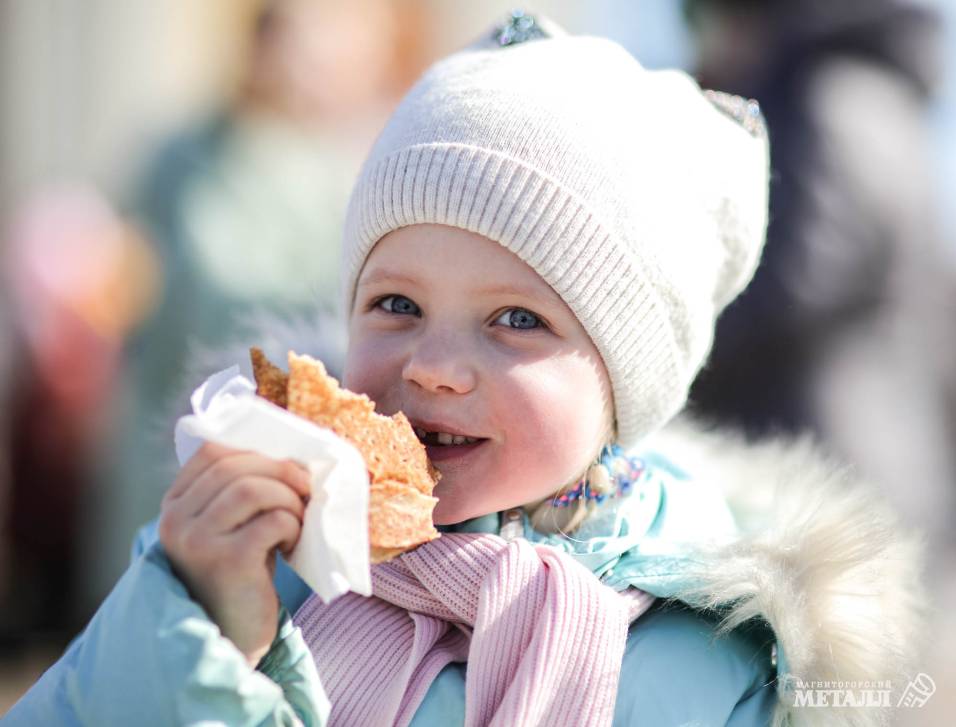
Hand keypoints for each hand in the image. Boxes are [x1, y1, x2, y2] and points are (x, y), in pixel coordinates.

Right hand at [158, 442, 310, 664]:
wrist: (233, 635)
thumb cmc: (240, 573)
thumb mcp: (230, 525)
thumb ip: (239, 488)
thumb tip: (289, 452)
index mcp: (174, 504)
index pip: (212, 451)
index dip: (257, 451)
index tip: (286, 468)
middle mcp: (176, 520)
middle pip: (235, 467)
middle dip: (281, 472)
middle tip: (305, 490)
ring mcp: (197, 541)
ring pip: (253, 489)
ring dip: (288, 499)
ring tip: (296, 521)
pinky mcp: (227, 562)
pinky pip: (272, 520)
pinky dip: (291, 525)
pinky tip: (289, 545)